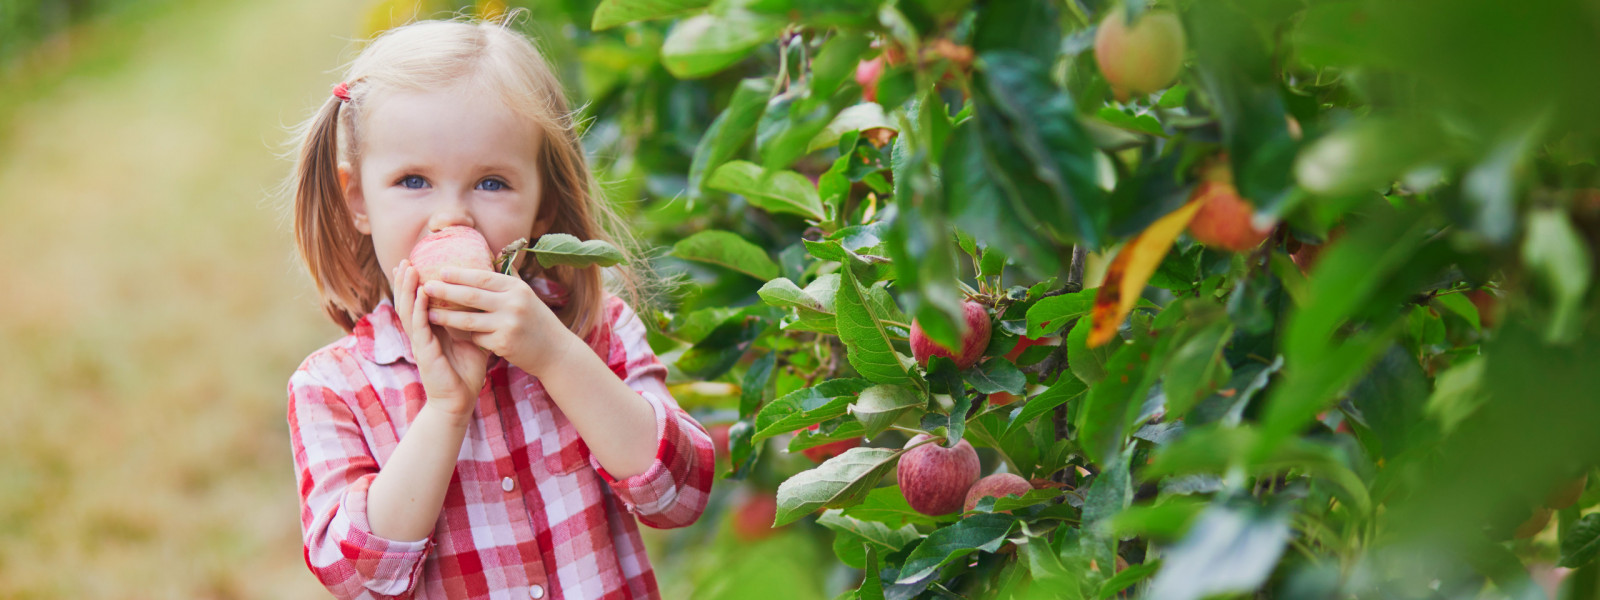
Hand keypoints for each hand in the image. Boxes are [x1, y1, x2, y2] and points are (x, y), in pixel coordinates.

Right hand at [392, 260, 488, 416]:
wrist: (460, 400)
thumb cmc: (466, 371)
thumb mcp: (469, 339)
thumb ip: (469, 320)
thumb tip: (485, 300)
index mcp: (431, 329)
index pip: (419, 301)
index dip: (415, 284)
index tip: (415, 262)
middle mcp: (422, 333)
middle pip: (408, 302)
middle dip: (405, 281)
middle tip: (404, 259)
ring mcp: (420, 342)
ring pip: (409, 310)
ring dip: (407, 289)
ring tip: (407, 268)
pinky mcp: (424, 352)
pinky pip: (420, 326)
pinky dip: (419, 308)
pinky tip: (421, 293)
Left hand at [421, 267, 576, 376]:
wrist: (556, 352)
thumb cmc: (537, 321)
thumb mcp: (526, 296)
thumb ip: (508, 277)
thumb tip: (492, 253)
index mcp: (516, 288)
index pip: (483, 277)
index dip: (460, 274)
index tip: (441, 271)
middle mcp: (513, 303)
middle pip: (471, 296)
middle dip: (445, 291)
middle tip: (426, 287)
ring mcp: (509, 324)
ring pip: (468, 320)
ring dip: (446, 317)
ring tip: (428, 314)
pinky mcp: (504, 344)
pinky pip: (477, 338)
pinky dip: (468, 337)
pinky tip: (458, 337)